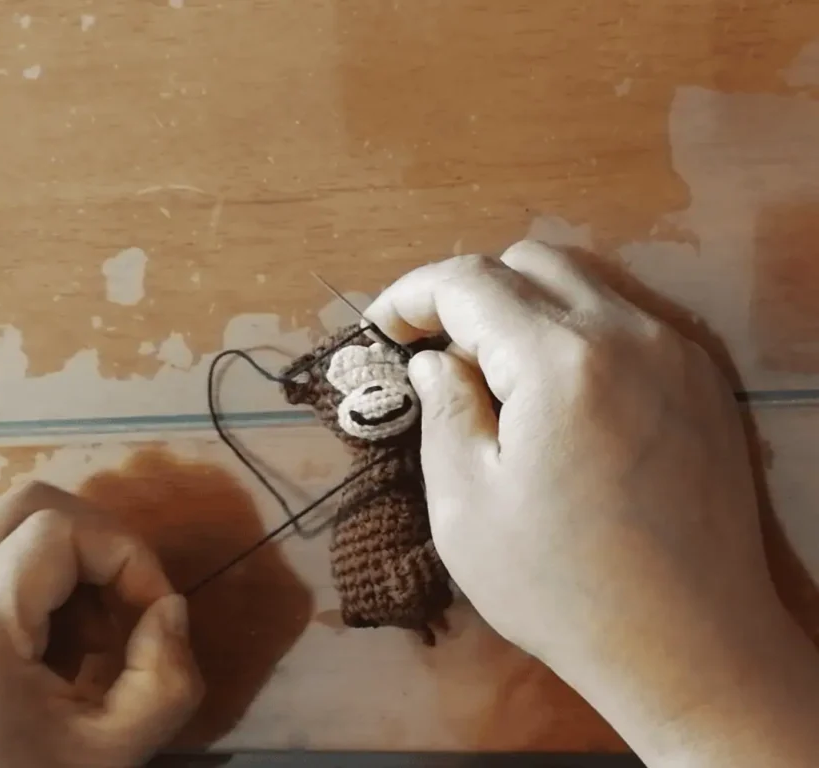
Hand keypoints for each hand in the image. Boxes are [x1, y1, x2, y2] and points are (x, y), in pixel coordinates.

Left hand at [0, 481, 202, 767]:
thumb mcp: (114, 756)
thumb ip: (167, 677)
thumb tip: (168, 609)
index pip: (60, 529)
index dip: (127, 554)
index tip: (154, 611)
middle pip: (23, 506)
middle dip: (96, 541)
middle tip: (126, 605)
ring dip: (61, 563)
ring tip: (83, 641)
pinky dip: (24, 583)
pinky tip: (41, 651)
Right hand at [365, 243, 818, 764]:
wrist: (690, 647)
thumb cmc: (561, 588)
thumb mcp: (466, 506)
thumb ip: (444, 410)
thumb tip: (435, 359)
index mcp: (560, 362)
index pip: (468, 282)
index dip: (409, 296)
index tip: (379, 332)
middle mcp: (628, 334)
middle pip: (528, 262)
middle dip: (465, 292)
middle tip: (431, 349)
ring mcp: (676, 352)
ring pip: (582, 280)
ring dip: (521, 303)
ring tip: (490, 370)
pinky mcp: (702, 380)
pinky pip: (625, 317)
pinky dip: (572, 327)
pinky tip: (554, 390)